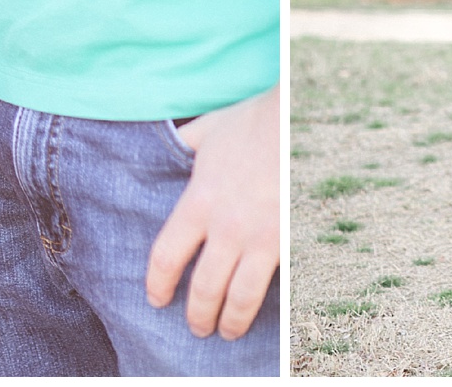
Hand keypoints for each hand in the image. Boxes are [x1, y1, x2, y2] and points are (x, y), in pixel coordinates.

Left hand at [146, 86, 278, 340]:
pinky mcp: (287, 241)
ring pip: (238, 299)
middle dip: (197, 316)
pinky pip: (272, 285)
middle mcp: (225, 227)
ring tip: (226, 331)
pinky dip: (264, 304)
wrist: (294, 120)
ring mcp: (258, 237)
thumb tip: (168, 149)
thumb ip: (182, 146)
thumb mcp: (205, 132)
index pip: (166, 258)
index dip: (158, 285)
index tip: (157, 299)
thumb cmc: (249, 123)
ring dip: (229, 322)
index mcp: (198, 201)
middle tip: (197, 326)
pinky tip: (260, 310)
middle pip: (203, 289)